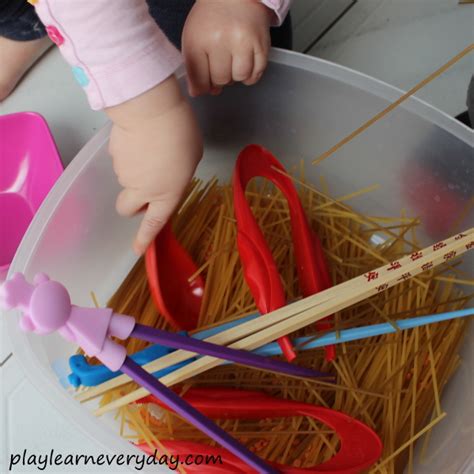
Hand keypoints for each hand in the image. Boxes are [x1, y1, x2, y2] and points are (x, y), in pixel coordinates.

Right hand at [106, 76, 202, 254]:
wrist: (151, 110)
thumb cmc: (182, 134)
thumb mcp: (191, 159)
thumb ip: (179, 175)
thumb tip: (166, 174)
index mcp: (167, 195)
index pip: (153, 224)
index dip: (144, 238)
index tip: (137, 250)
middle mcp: (142, 191)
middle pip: (126, 209)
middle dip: (132, 204)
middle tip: (142, 188)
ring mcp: (123, 175)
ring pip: (125, 180)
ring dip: (134, 172)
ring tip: (149, 149)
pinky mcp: (112, 157)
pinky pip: (120, 161)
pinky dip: (128, 155)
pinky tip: (138, 139)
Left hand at [182, 0, 271, 95]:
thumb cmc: (211, 18)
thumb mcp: (193, 38)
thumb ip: (193, 67)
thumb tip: (197, 93)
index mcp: (199, 39)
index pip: (199, 79)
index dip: (202, 86)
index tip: (204, 83)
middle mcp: (221, 40)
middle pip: (221, 80)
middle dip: (219, 78)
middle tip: (220, 65)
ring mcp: (243, 42)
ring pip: (240, 77)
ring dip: (236, 76)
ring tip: (232, 63)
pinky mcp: (261, 44)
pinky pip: (256, 73)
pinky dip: (250, 74)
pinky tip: (244, 64)